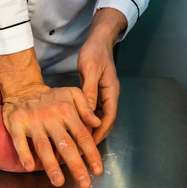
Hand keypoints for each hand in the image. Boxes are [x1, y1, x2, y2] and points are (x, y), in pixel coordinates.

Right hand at [2, 84, 102, 187]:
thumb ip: (86, 107)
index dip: (91, 153)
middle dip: (75, 164)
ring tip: (59, 181)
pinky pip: (19, 140)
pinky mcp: (16, 123)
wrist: (23, 89)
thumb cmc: (51, 97)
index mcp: (66, 110)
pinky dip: (24, 154)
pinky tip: (29, 167)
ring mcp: (32, 121)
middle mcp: (50, 116)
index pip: (82, 135)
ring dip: (51, 165)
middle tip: (84, 183)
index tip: (97, 170)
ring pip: (43, 145)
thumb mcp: (72, 93)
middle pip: (65, 144)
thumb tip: (97, 123)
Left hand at [78, 8, 125, 143]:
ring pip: (99, 116)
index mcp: (111, 91)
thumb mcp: (90, 70)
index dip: (101, 132)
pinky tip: (76, 123)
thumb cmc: (95, 53)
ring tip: (78, 138)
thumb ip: (89, 91)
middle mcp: (109, 95)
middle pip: (105, 120)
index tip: (90, 144)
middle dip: (96, 133)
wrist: (97, 41)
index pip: (109, 117)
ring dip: (90, 127)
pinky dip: (86, 118)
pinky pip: (92, 109)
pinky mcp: (95, 91)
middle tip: (82, 145)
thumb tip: (88, 112)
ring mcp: (103, 94)